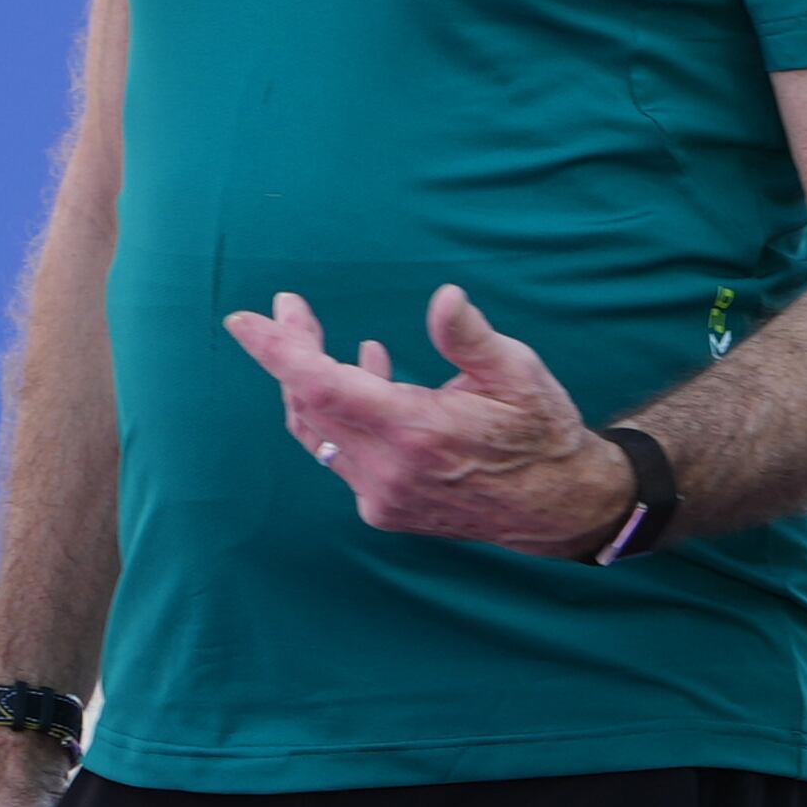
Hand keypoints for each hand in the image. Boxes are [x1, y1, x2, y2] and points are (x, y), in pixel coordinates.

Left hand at [223, 285, 630, 557]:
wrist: (559, 505)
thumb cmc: (542, 430)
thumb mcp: (518, 372)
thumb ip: (470, 338)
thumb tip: (443, 298)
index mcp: (416, 431)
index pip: (321, 386)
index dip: (278, 350)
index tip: (246, 319)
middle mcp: (387, 470)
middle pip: (309, 404)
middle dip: (292, 352)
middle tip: (293, 309)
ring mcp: (382, 495)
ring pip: (317, 434)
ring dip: (310, 383)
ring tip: (326, 339)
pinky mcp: (385, 508)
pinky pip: (340, 455)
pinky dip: (338, 414)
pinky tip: (370, 377)